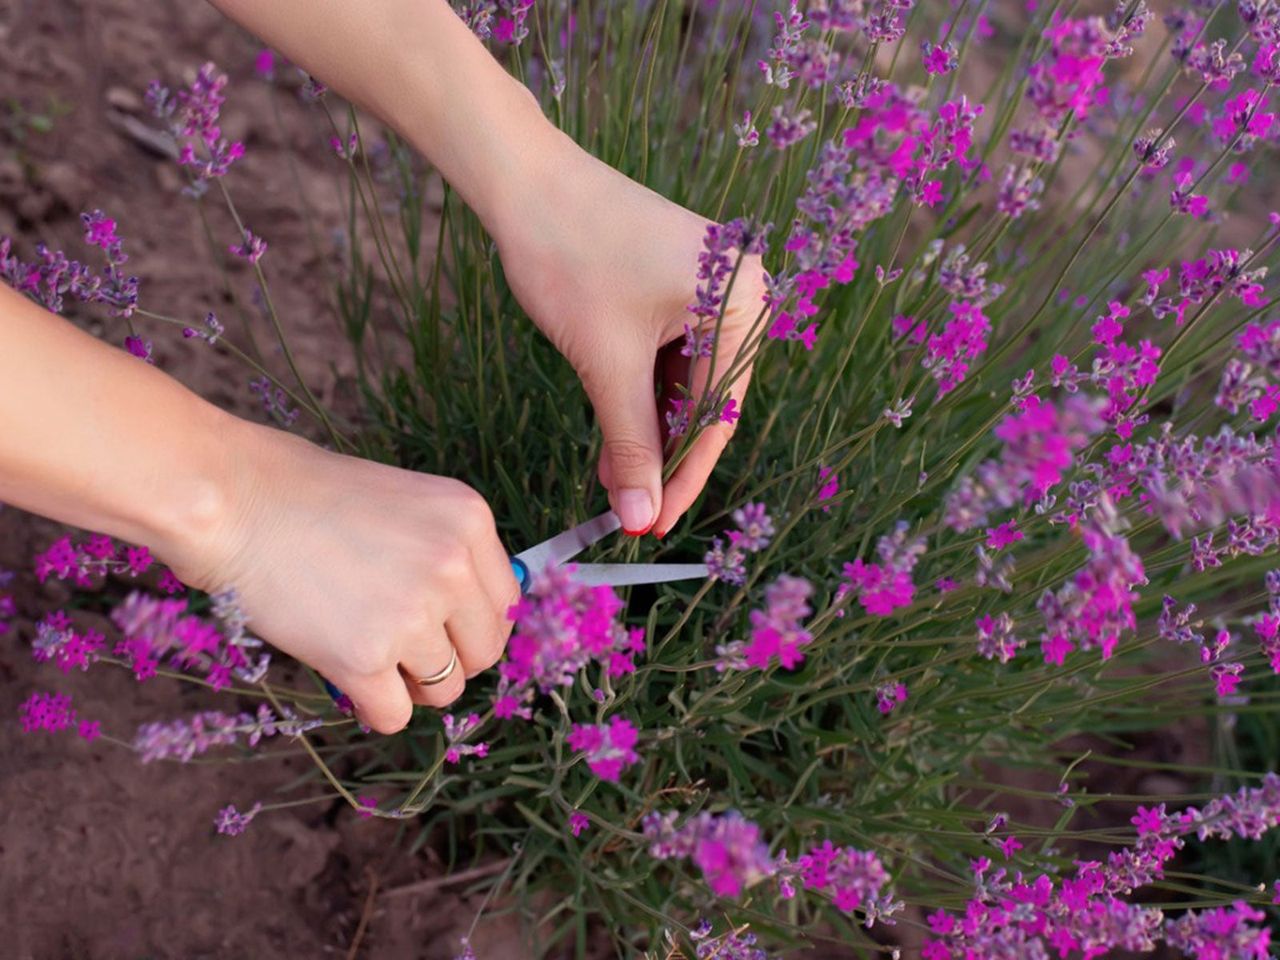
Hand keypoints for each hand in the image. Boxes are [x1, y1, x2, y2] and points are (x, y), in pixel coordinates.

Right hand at [168, 419, 519, 733]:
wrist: (236, 501)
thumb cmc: (312, 496)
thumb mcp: (409, 502)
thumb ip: (450, 552)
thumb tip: (476, 617)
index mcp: (470, 522)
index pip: (508, 602)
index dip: (474, 623)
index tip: (446, 628)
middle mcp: (453, 567)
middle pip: (485, 652)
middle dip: (450, 658)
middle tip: (405, 646)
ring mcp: (412, 614)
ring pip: (445, 689)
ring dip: (410, 683)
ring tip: (370, 651)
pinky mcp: (364, 656)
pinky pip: (395, 715)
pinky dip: (374, 708)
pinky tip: (349, 677)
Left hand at [489, 130, 767, 537]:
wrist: (524, 180)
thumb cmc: (569, 254)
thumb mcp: (606, 362)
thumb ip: (630, 444)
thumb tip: (641, 513)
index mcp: (742, 300)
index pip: (721, 413)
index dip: (686, 476)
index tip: (656, 522)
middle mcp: (740, 289)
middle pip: (708, 399)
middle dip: (664, 454)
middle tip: (631, 507)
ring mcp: (710, 283)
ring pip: (685, 380)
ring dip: (648, 427)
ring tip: (614, 476)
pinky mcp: (677, 282)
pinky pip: (670, 353)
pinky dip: (642, 392)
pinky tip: (615, 430)